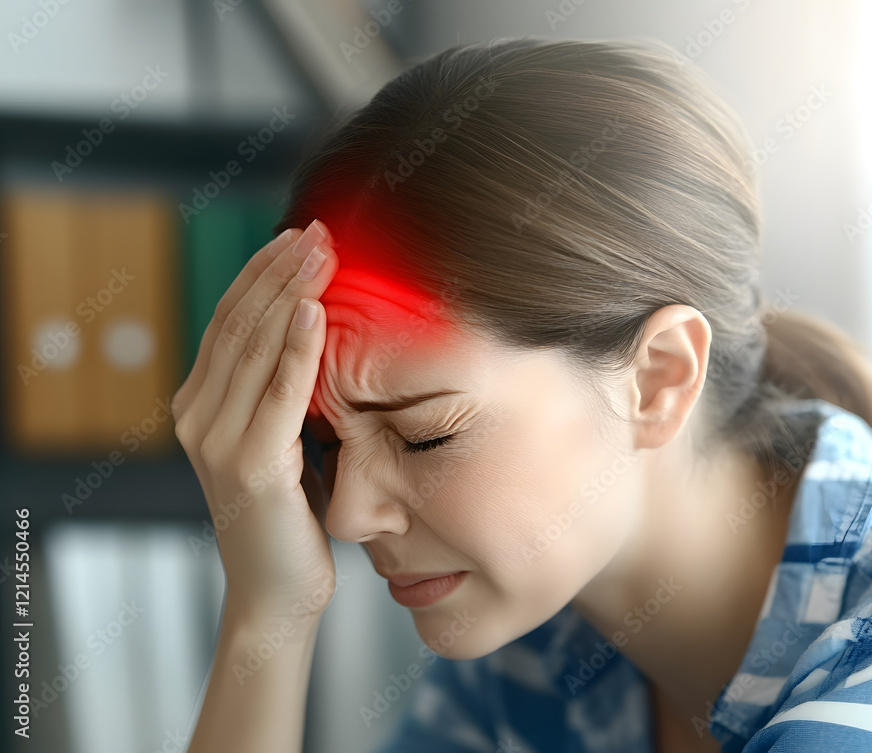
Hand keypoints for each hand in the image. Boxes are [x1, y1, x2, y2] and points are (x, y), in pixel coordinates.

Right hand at [171, 220, 338, 627]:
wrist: (278, 593)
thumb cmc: (291, 517)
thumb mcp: (281, 441)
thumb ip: (281, 392)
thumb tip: (315, 332)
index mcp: (200, 406)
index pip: (230, 322)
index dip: (263, 274)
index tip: (300, 236)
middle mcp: (197, 417)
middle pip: (239, 324)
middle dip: (279, 270)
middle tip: (319, 230)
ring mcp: (216, 441)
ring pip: (255, 347)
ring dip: (291, 292)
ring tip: (322, 252)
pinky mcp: (250, 466)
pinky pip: (279, 394)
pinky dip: (298, 348)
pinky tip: (316, 309)